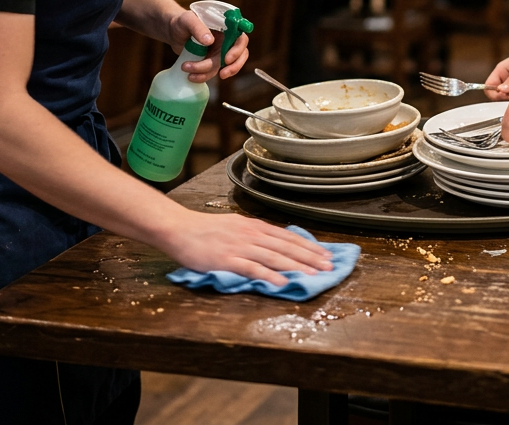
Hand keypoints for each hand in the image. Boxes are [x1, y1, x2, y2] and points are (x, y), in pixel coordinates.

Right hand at [163, 211, 332, 286]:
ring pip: (275, 257)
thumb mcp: (235, 226)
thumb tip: (275, 244)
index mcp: (254, 227)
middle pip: (287, 247)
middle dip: (310, 257)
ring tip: (314, 275)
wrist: (179, 229)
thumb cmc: (205, 230)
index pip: (288, 237)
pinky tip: (282, 282)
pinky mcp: (227, 260)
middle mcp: (251, 235)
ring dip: (297, 266)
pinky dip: (269, 275)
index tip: (326, 255)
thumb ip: (255, 235)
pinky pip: (253, 268)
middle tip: (329, 267)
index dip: (309, 246)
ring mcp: (240, 247)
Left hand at [165, 8, 249, 82]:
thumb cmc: (181, 22)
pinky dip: (203, 76)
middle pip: (240, 55)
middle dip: (233, 67)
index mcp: (226, 27)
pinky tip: (191, 76)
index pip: (241, 38)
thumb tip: (210, 41)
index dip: (238, 50)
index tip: (227, 59)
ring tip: (188, 71)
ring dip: (207, 72)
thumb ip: (198, 28)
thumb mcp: (187, 20)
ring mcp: (220, 52)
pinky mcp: (211, 61)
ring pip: (224, 67)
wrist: (172, 32)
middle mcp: (226, 40)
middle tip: (222, 74)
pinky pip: (213, 72)